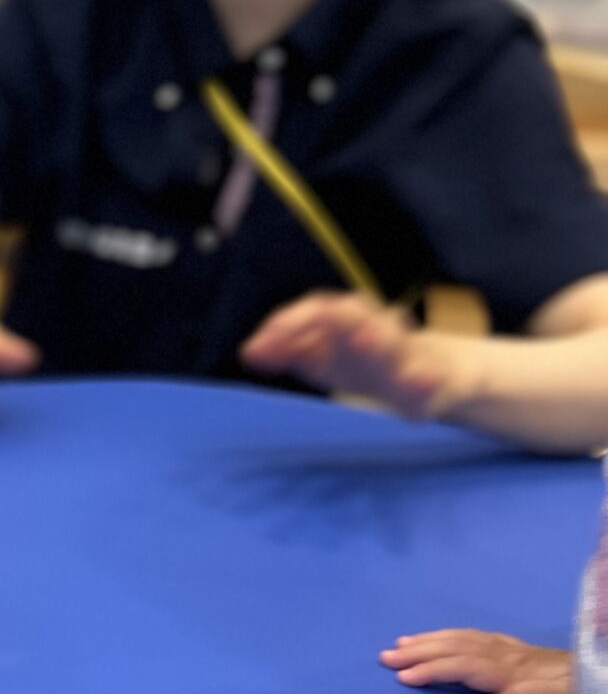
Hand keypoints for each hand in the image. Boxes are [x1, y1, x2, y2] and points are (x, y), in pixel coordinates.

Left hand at [240, 293, 479, 419]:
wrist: (444, 374)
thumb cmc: (373, 364)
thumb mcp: (328, 358)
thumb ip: (291, 352)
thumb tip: (248, 351)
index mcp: (351, 324)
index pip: (316, 310)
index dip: (287, 325)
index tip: (257, 349)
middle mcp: (381, 330)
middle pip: (356, 313)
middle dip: (332, 319)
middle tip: (305, 327)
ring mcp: (414, 353)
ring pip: (397, 340)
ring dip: (379, 337)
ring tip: (364, 340)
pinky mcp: (446, 378)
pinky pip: (440, 376)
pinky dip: (429, 379)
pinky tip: (422, 383)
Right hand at [379, 628, 575, 693]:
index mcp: (515, 670)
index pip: (464, 665)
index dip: (432, 669)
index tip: (400, 677)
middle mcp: (512, 657)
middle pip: (460, 647)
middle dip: (422, 650)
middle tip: (385, 655)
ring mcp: (519, 654)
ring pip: (468, 640)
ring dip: (434, 641)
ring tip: (405, 642)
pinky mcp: (527, 657)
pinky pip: (481, 641)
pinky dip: (458, 639)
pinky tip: (452, 642)